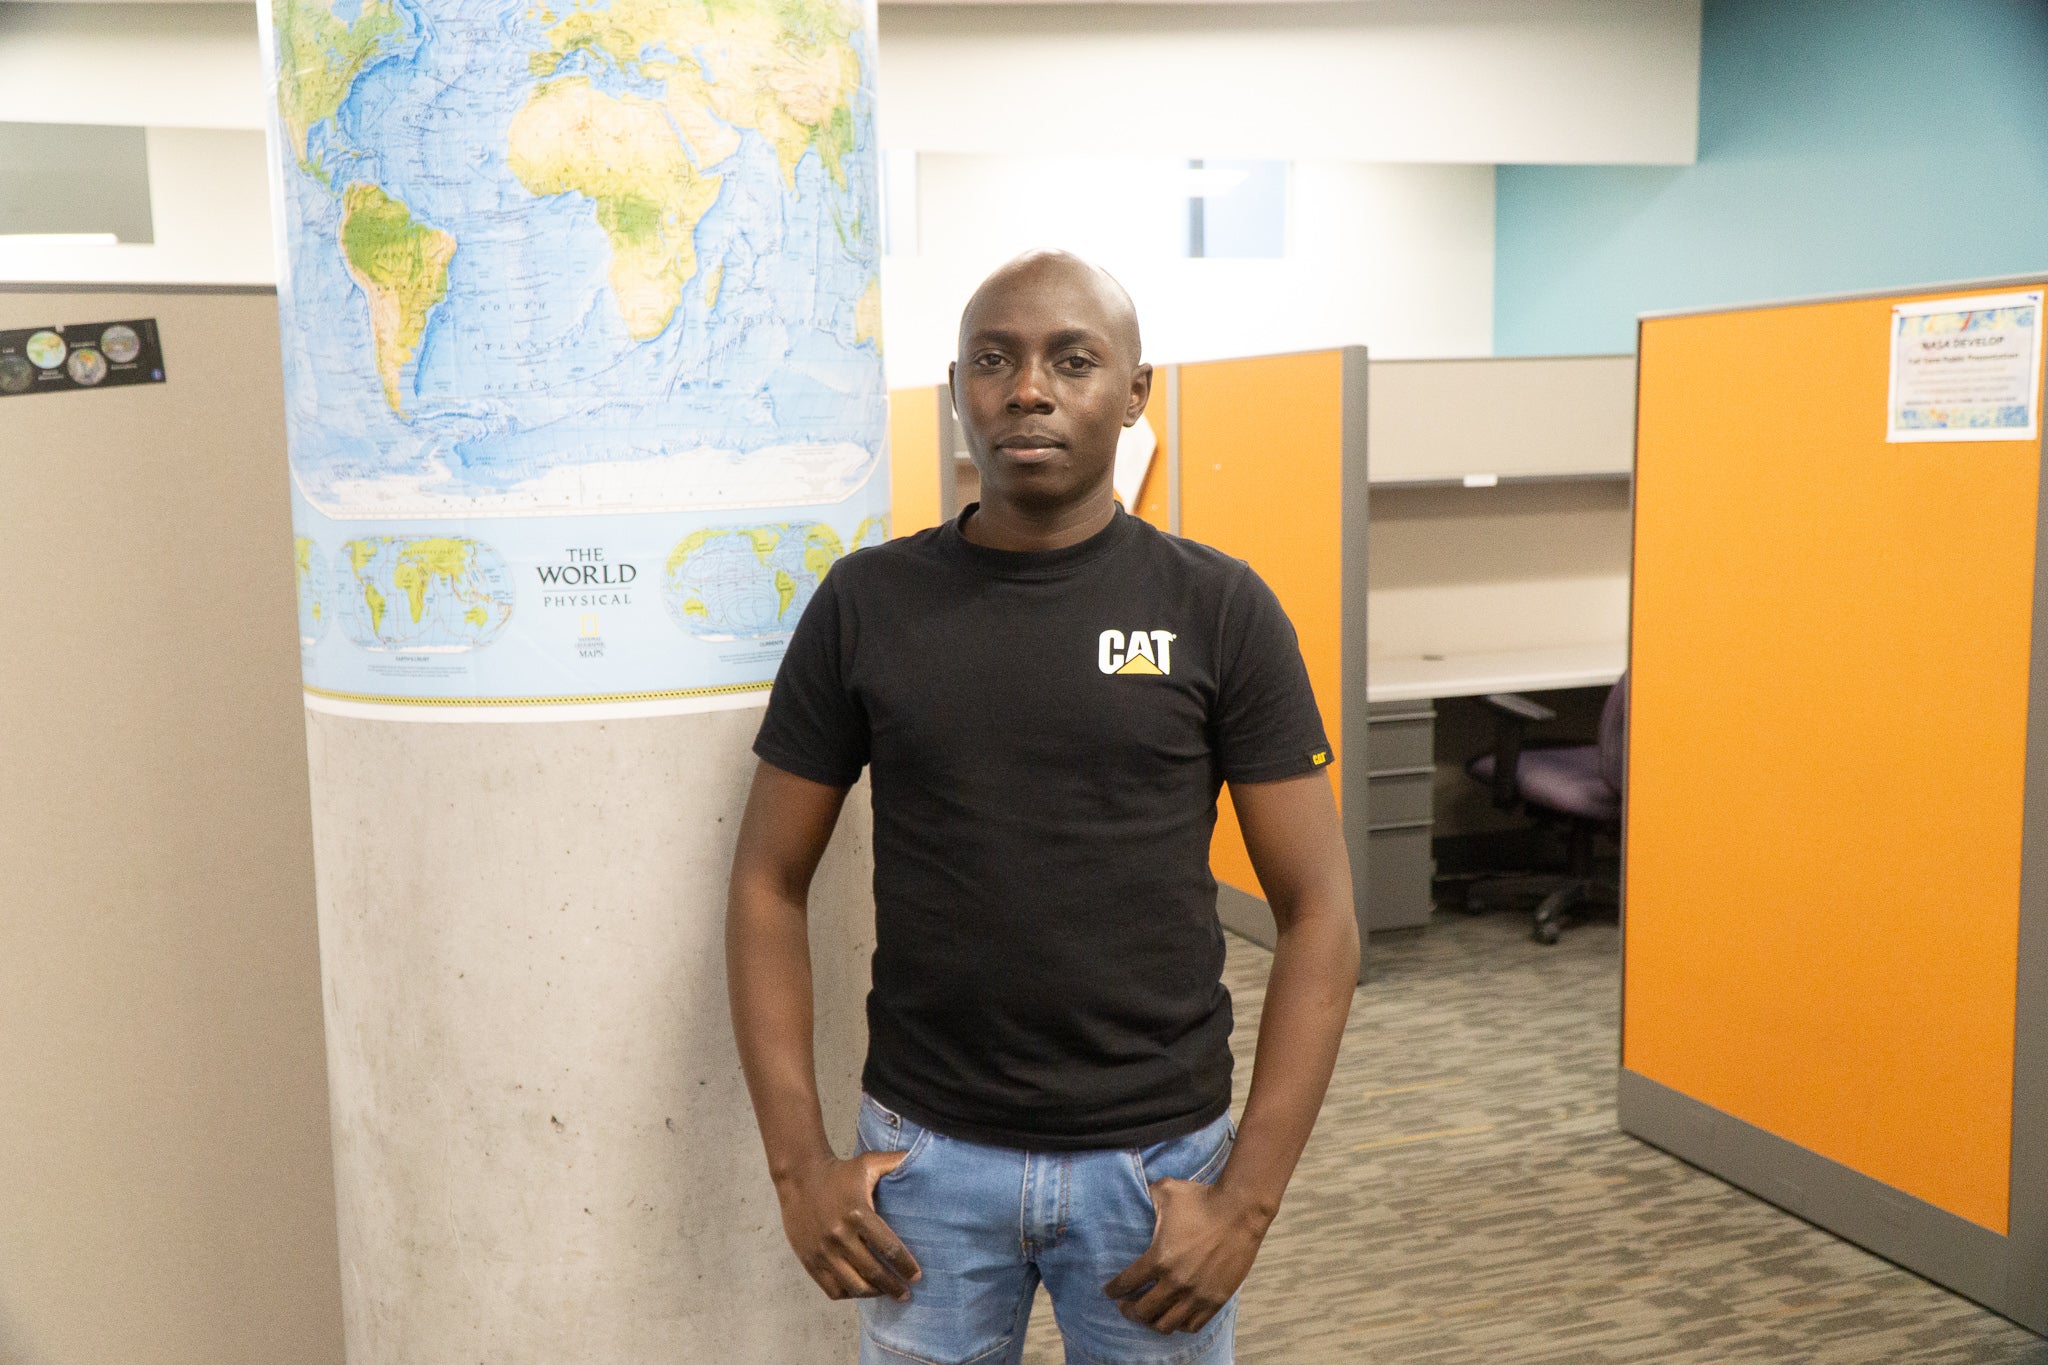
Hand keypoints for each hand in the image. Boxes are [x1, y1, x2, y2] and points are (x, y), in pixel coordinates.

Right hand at [773, 1150, 922, 1302]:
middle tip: (907, 1293)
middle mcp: (840, 1235)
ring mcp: (823, 1251)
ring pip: (853, 1286)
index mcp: (858, 1213)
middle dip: (894, 1286)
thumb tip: (919, 1156)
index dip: (905, 1265)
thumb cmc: (839, 1172)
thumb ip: (895, 1161)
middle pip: (873, 1272)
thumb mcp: (867, 1162)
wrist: (799, 1177)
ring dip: (874, 1294)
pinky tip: (861, 1290)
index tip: (916, 1276)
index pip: (888, 1247)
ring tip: (886, 1293)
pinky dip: (849, 1294)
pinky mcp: (810, 1261)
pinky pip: (832, 1289)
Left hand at [1103, 1177, 1269, 1334]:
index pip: (1126, 1284)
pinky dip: (1179, 1325)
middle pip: (1143, 1311)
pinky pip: (1192, 1325)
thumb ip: (1146, 1196)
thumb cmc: (1202, 1198)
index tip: (1109, 1292)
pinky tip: (1174, 1317)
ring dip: (1152, 1322)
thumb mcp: (1166, 1191)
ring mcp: (1196, 1294)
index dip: (1113, 1290)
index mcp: (1158, 1258)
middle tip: (1125, 1306)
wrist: (1241, 1210)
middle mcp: (1175, 1282)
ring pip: (1166, 1324)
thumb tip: (1136, 1193)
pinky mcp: (1215, 1300)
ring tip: (1148, 1315)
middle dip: (1129, 1310)